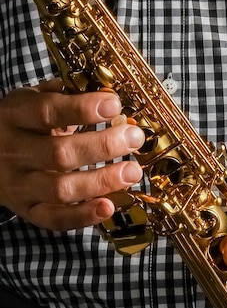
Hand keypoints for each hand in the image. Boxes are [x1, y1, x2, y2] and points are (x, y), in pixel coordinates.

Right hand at [0, 79, 143, 229]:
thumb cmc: (21, 125)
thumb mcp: (31, 101)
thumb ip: (63, 94)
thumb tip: (108, 88)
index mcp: (14, 117)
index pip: (47, 112)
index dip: (82, 109)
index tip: (115, 105)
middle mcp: (12, 152)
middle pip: (59, 153)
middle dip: (103, 146)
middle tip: (134, 138)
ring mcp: (19, 185)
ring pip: (61, 189)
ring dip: (101, 181)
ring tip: (132, 171)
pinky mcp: (27, 210)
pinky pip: (55, 219)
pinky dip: (83, 216)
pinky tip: (108, 207)